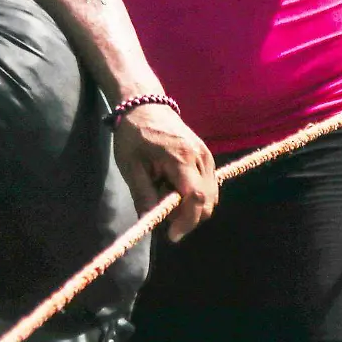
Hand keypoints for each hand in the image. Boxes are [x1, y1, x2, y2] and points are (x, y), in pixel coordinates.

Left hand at [114, 101, 217, 241]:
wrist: (146, 105)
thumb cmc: (134, 135)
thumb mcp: (130, 167)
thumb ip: (143, 195)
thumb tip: (152, 222)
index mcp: (181, 158)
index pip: (195, 197)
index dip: (187, 221)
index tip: (171, 235)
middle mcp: (201, 157)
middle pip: (208, 201)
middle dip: (188, 216)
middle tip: (163, 214)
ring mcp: (208, 156)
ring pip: (210, 196)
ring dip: (191, 206)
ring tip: (165, 195)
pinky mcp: (207, 157)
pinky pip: (208, 186)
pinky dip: (194, 195)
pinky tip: (174, 187)